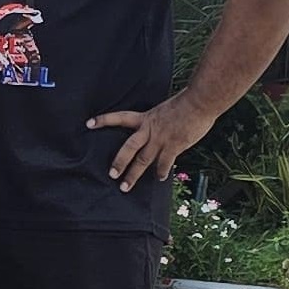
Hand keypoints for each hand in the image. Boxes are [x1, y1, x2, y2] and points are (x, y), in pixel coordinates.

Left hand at [89, 96, 223, 192]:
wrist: (199, 102)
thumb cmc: (186, 102)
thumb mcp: (165, 109)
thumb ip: (158, 121)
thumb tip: (158, 128)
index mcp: (146, 117)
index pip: (120, 117)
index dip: (104, 120)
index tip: (89, 124)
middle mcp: (150, 129)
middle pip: (129, 148)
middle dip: (119, 162)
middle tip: (111, 174)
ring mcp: (160, 139)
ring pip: (142, 160)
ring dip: (133, 175)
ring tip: (125, 187)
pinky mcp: (173, 146)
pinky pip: (164, 164)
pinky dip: (162, 172)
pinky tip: (160, 178)